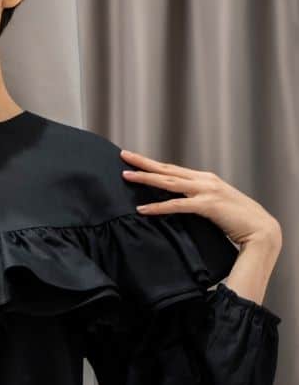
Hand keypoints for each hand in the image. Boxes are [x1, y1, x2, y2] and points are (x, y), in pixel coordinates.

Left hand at [121, 149, 281, 249]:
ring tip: (126, 176)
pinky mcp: (208, 205)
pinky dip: (158, 207)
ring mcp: (207, 191)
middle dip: (144, 163)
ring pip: (169, 182)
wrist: (261, 229)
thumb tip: (175, 201)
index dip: (152, 164)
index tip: (134, 158)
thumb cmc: (237, 219)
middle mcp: (205, 180)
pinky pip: (177, 205)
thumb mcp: (213, 204)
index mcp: (205, 179)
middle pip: (167, 169)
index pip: (172, 169)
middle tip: (123, 155)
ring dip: (146, 179)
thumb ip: (196, 199)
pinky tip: (141, 209)